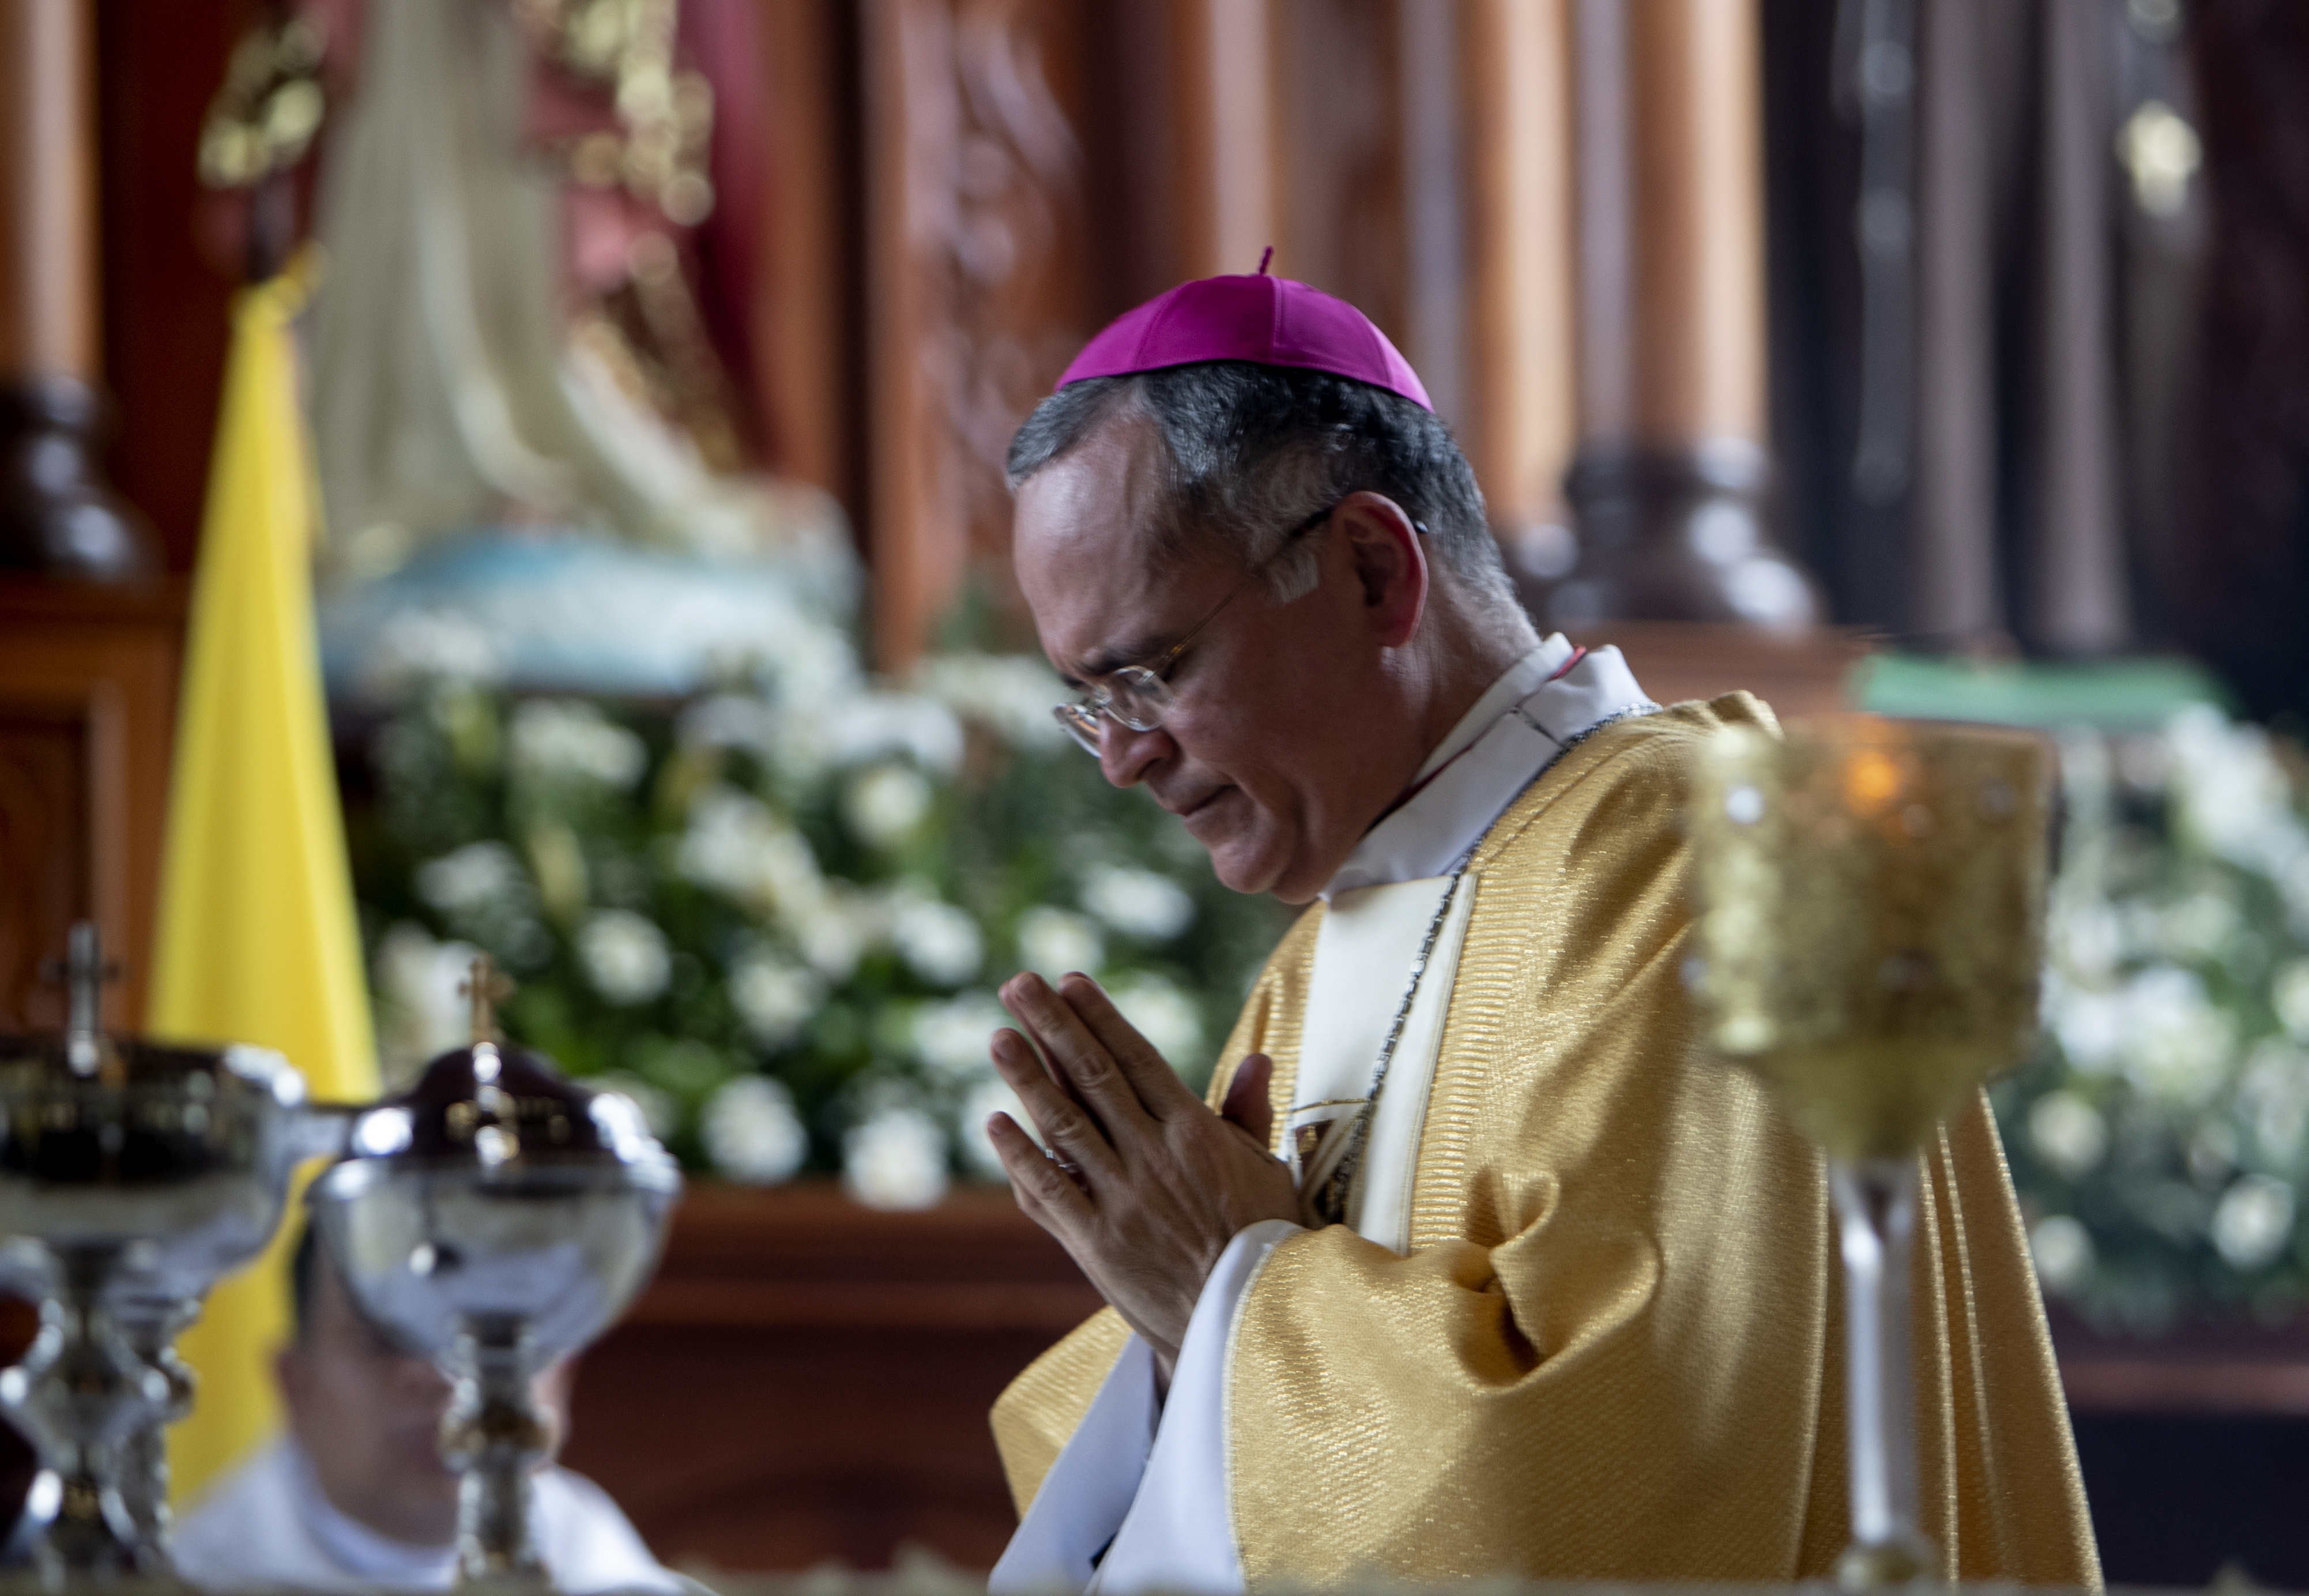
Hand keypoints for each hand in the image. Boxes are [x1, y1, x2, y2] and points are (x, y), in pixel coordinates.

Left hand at [986, 972, 1298, 1382]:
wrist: (1250, 1324)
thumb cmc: (1266, 1243)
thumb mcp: (1269, 1171)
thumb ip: (1250, 1114)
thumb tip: (1257, 1060)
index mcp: (1196, 1131)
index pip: (1138, 1058)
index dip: (1100, 1017)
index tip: (1068, 981)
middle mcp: (1154, 1156)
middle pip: (1093, 1077)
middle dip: (1052, 1026)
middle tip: (1017, 985)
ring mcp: (1122, 1198)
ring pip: (1065, 1125)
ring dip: (1026, 1078)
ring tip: (997, 1037)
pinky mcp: (1097, 1242)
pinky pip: (1049, 1190)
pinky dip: (1020, 1155)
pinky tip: (995, 1122)